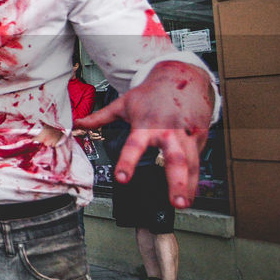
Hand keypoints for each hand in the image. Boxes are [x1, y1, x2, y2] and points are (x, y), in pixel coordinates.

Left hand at [75, 62, 213, 207]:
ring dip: (189, 185)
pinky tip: (191, 192)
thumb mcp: (124, 103)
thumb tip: (79, 123)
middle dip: (177, 182)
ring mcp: (187, 135)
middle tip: (176, 202)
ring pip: (191, 163)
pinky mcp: (200, 136)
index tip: (122, 179)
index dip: (128, 162)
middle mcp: (168, 132)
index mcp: (146, 125)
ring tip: (184, 204)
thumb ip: (100, 117)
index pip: (134, 146)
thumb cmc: (152, 92)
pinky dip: (195, 176)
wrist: (182, 76)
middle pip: (175, 159)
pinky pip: (197, 159)